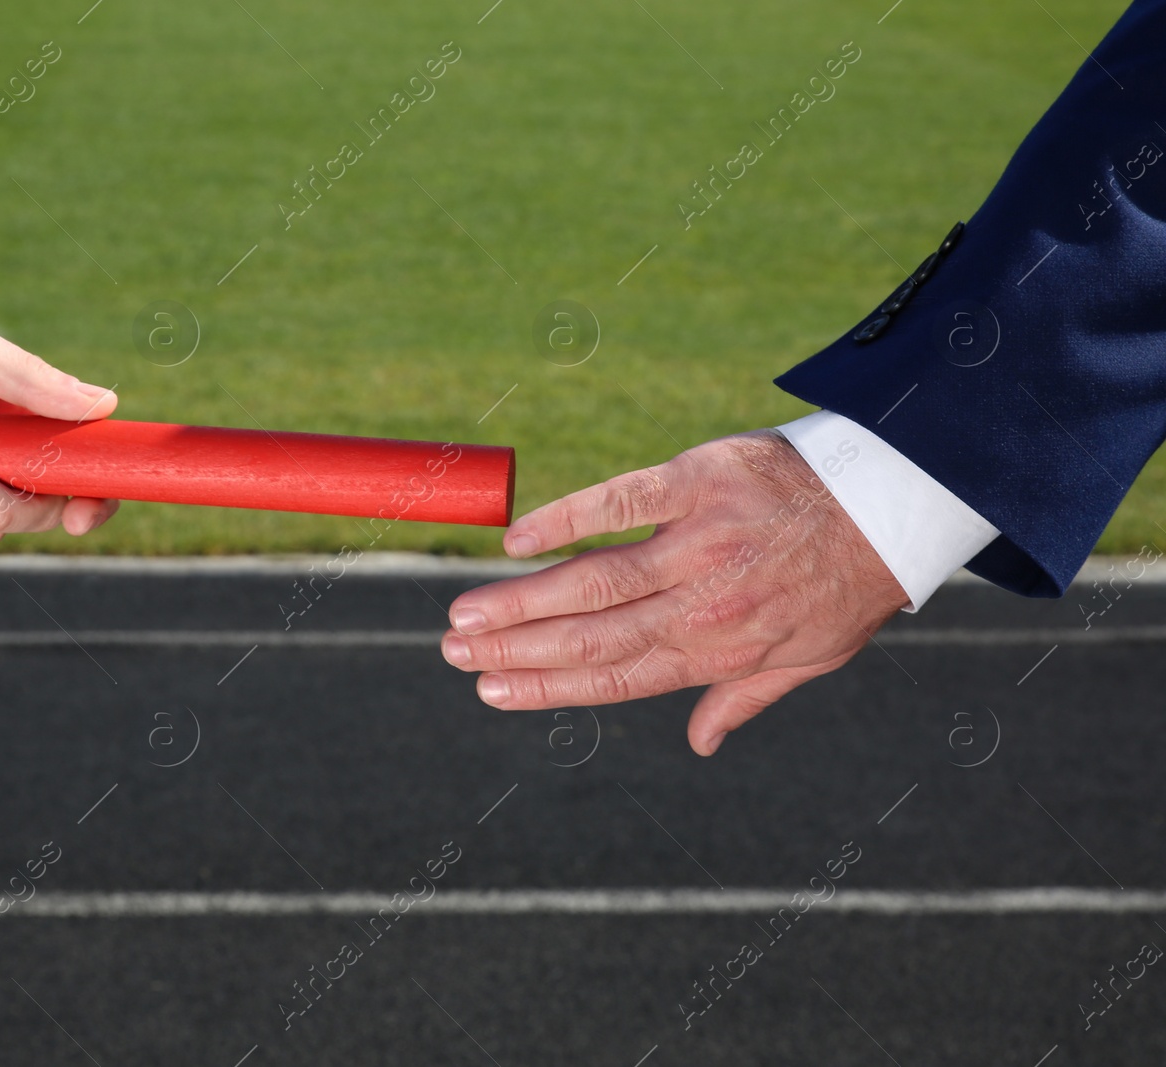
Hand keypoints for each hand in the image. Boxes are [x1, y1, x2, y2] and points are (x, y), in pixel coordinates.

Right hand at [440, 430, 908, 754]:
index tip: (492, 692)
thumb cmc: (849, 583)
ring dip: (521, 600)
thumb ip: (743, 696)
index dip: (546, 687)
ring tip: (464, 615)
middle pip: (590, 634)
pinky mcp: (699, 479)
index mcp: (720, 649)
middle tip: (454, 654)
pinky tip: (520, 541)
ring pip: (593, 579)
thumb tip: (700, 744)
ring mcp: (698, 540)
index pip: (614, 677)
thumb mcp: (809, 658)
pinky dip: (567, 520)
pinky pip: (621, 501)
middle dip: (515, 649)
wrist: (898, 500)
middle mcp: (702, 602)